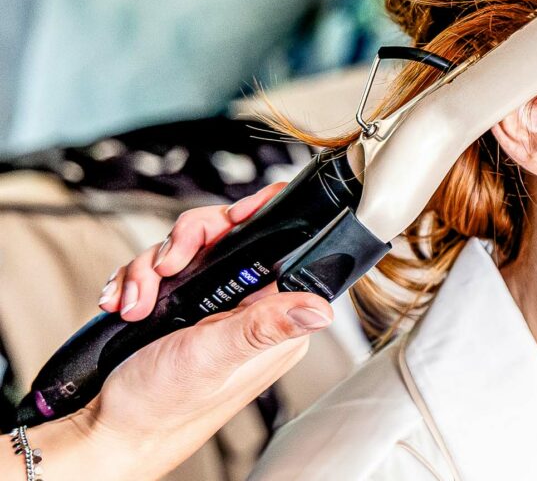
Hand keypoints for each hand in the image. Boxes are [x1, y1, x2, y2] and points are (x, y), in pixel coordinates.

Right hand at [55, 182, 332, 479]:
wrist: (105, 427)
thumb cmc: (161, 407)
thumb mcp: (214, 358)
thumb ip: (264, 327)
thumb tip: (323, 309)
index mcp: (275, 320)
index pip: (286, 247)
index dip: (262, 220)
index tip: (234, 219)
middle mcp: (250, 309)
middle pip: (231, 235)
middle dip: (188, 243)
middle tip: (166, 269)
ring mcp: (213, 305)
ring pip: (192, 247)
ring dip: (152, 267)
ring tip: (136, 303)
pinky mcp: (181, 305)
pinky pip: (163, 266)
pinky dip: (138, 279)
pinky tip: (125, 302)